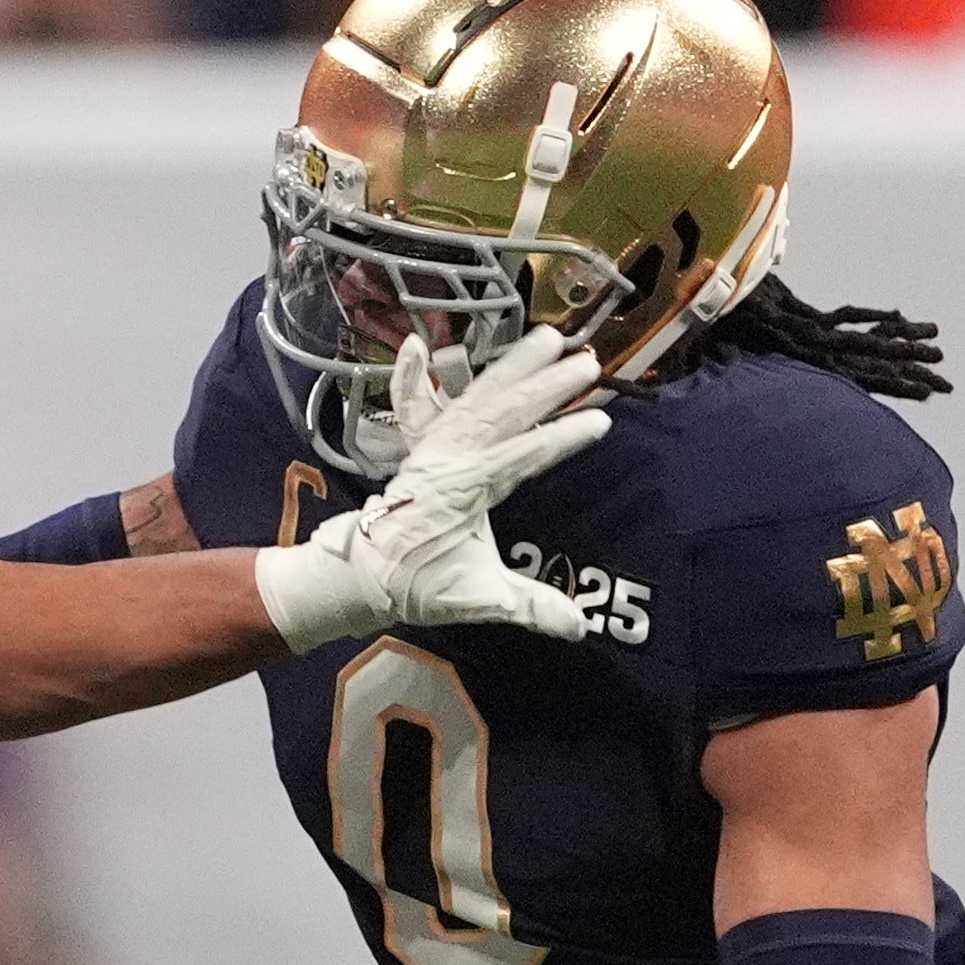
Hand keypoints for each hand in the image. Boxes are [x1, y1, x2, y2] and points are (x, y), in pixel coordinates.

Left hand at [254, 330, 612, 654]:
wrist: (365, 575)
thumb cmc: (418, 584)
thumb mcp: (474, 599)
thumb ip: (527, 606)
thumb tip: (578, 626)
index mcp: (463, 490)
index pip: (518, 457)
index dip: (558, 439)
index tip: (599, 422)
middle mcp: (446, 460)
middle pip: (499, 413)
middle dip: (544, 386)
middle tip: (588, 363)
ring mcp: (431, 449)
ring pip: (473, 397)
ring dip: (511, 367)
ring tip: (549, 337)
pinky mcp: (421, 447)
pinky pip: (416, 406)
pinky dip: (413, 377)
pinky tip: (416, 344)